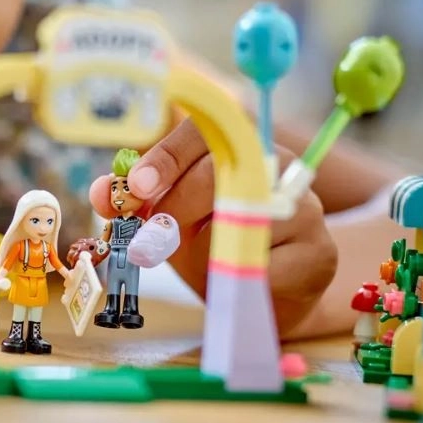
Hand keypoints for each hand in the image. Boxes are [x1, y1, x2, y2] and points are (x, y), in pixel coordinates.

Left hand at [89, 118, 337, 335]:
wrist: (265, 291)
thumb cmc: (213, 242)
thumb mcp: (169, 217)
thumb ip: (138, 200)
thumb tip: (103, 192)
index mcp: (240, 145)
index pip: (205, 132)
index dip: (166, 156)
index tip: (136, 188)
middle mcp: (279, 165)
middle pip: (221, 173)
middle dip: (176, 206)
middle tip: (154, 236)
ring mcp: (305, 207)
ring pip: (244, 220)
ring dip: (207, 248)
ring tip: (200, 260)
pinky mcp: (319, 253)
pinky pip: (266, 265)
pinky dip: (237, 276)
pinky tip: (234, 279)